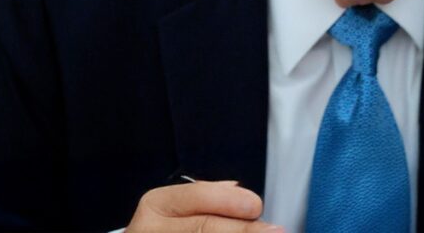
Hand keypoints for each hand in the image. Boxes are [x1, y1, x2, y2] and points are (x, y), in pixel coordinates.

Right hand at [126, 180, 280, 231]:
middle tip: (275, 230)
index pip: (198, 196)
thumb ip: (210, 196)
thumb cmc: (171, 225)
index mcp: (156, 205)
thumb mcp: (181, 207)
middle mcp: (148, 230)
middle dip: (243, 229)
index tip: (257, 206)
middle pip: (204, 227)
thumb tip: (242, 194)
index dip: (230, 201)